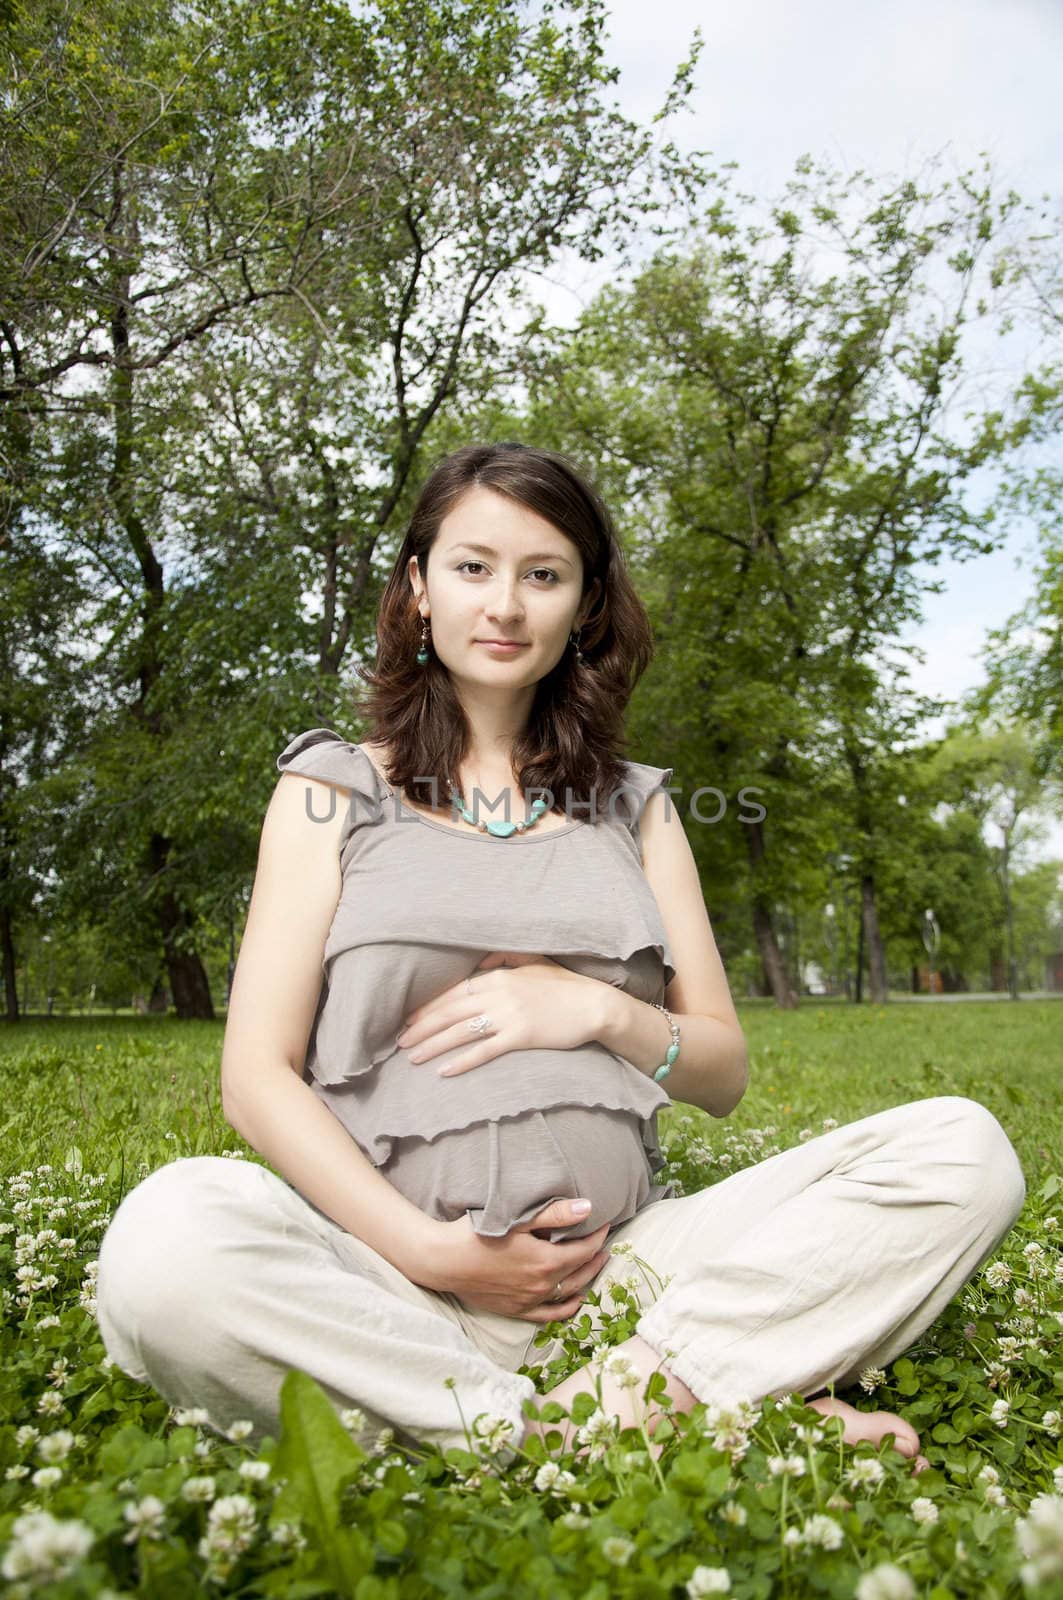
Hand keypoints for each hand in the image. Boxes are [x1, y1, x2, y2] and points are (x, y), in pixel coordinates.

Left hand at [396, 951, 601, 1076]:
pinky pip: (484, 1051)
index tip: (410, 1018)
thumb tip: (483, 961)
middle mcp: (498, 994)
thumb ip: (505, 958)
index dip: (429, 1006)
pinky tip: (444, 1071)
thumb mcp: (534, 962)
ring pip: (461, 1032)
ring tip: (413, 1058)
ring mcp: (509, 1016)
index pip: (454, 992)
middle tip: (401, 1041)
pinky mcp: (521, 1036)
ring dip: (433, 1045)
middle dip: (422, 1027)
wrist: (594, 1005)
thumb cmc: (565, 986)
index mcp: (498, 976)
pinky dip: (462, 1061)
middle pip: (450, 1012)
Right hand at [416, 1199, 612, 1321]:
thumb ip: (554, 1214)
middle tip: (605, 1242)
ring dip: (586, 1278)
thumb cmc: (477, 1233)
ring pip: (569, 1293)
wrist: (443, 1260)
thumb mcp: (517, 1219)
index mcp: (546, 1261)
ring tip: (596, 1264)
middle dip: (596, 1256)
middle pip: (581, 1272)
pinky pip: (549, 1315)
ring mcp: (530, 1301)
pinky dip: (566, 1308)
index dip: (597, 1236)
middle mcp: (542, 1286)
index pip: (584, 1249)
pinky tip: (575, 1301)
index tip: (605, 1222)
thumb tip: (588, 1207)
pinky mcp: (516, 1310)